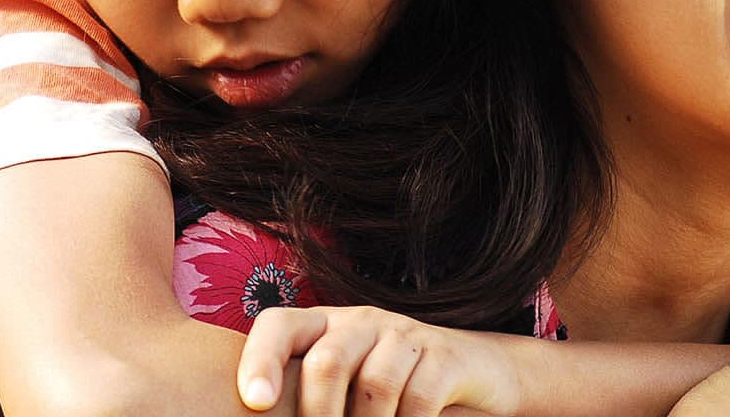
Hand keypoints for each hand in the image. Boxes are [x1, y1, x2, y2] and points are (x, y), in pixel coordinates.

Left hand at [237, 305, 518, 416]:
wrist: (472, 370)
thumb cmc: (391, 388)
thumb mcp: (345, 387)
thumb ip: (312, 397)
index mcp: (324, 326)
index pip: (279, 326)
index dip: (261, 360)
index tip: (257, 403)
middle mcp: (361, 322)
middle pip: (327, 361)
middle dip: (319, 415)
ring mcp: (405, 334)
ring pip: (375, 384)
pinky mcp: (444, 356)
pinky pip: (419, 398)